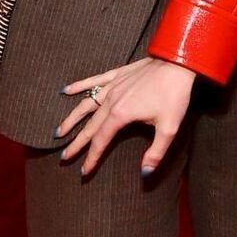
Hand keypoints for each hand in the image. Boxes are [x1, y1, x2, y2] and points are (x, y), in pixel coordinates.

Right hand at [56, 56, 195, 176]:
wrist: (177, 63)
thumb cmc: (174, 95)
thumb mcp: (169, 128)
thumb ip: (155, 152)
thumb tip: (145, 173)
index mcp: (121, 115)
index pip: (101, 141)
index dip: (91, 157)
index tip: (83, 171)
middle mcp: (111, 101)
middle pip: (89, 126)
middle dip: (76, 143)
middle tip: (63, 157)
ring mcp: (113, 86)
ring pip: (85, 105)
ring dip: (71, 119)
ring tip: (59, 132)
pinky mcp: (117, 75)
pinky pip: (93, 81)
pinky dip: (79, 86)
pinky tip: (66, 90)